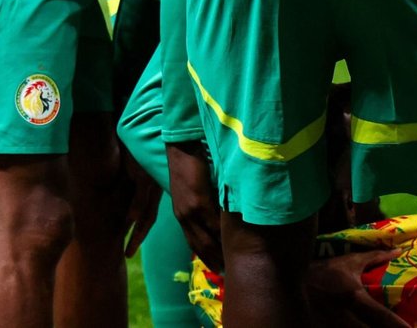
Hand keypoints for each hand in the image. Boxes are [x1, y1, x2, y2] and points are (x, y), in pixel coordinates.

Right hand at [120, 149, 161, 257]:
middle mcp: (154, 187)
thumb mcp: (130, 173)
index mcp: (152, 188)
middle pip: (148, 217)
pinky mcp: (144, 173)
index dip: (141, 232)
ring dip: (137, 230)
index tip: (130, 249)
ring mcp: (150, 181)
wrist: (129, 131)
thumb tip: (121, 208)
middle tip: (128, 255)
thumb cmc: (129, 151)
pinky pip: (141, 194)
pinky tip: (129, 221)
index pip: (148, 215)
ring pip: (146, 210)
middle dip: (139, 237)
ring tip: (128, 247)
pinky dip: (135, 208)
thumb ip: (129, 190)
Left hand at [167, 141, 223, 270]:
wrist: (181, 146)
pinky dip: (223, 233)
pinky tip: (234, 240)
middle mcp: (184, 217)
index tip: (218, 267)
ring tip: (233, 261)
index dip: (206, 256)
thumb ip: (203, 203)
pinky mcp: (198, 201)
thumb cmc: (189, 163)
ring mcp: (190, 210)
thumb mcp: (193, 189)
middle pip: (200, 245)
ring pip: (207, 237)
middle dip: (214, 259)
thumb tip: (217, 216)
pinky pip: (213, 222)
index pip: (194, 242)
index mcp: (182, 215)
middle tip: (228, 271)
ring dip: (219, 251)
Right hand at [305, 250, 409, 327]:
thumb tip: (397, 252)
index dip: (398, 326)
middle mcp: (342, 317)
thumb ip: (374, 258)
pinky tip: (354, 327)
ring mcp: (328, 327)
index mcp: (353, 298)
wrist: (287, 280)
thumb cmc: (323, 271)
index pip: (380, 316)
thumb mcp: (349, 263)